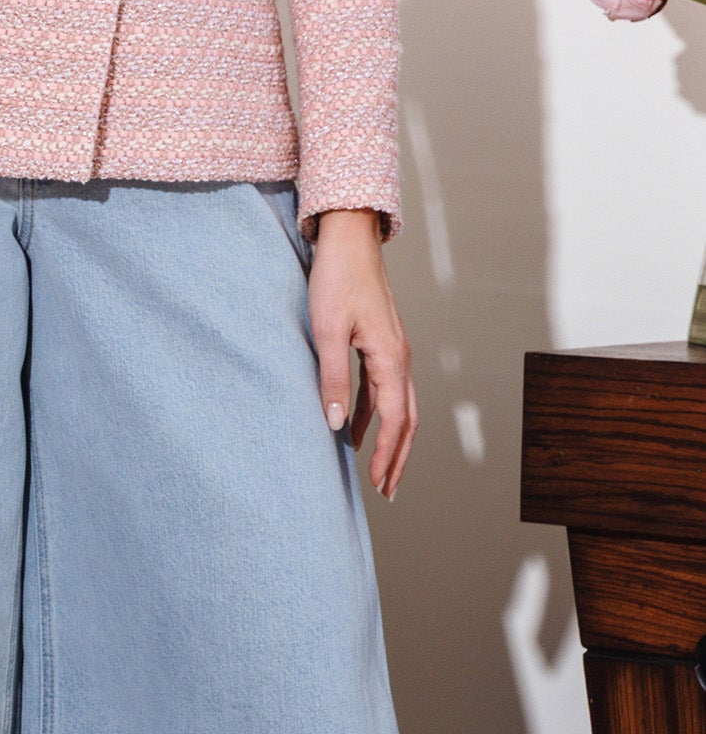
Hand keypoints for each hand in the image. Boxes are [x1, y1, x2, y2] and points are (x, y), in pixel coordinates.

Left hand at [308, 208, 414, 498]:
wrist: (348, 241)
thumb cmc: (336, 280)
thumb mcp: (326, 332)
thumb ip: (331, 379)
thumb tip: (334, 425)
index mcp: (390, 358)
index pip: (394, 419)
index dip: (387, 455)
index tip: (378, 485)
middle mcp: (399, 357)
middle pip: (406, 420)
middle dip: (397, 458)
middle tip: (388, 492)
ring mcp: (392, 351)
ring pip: (397, 406)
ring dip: (388, 439)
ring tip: (377, 471)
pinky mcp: (379, 343)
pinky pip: (381, 390)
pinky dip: (372, 415)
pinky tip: (353, 429)